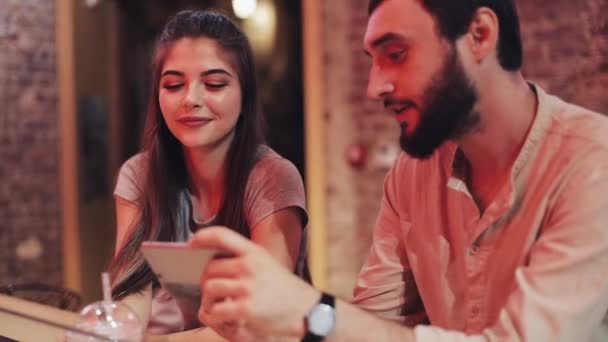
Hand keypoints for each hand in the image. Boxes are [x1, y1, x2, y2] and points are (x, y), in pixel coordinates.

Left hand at [189, 226, 319, 338]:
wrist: (306, 309)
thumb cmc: (283, 288)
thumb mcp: (266, 263)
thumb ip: (242, 260)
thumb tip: (210, 263)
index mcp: (254, 252)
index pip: (222, 235)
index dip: (203, 237)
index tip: (191, 244)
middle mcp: (249, 266)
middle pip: (209, 268)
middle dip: (205, 280)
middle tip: (210, 289)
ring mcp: (247, 287)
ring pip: (209, 289)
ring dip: (207, 299)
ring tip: (214, 304)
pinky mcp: (245, 308)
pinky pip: (215, 310)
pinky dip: (212, 315)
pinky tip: (218, 316)